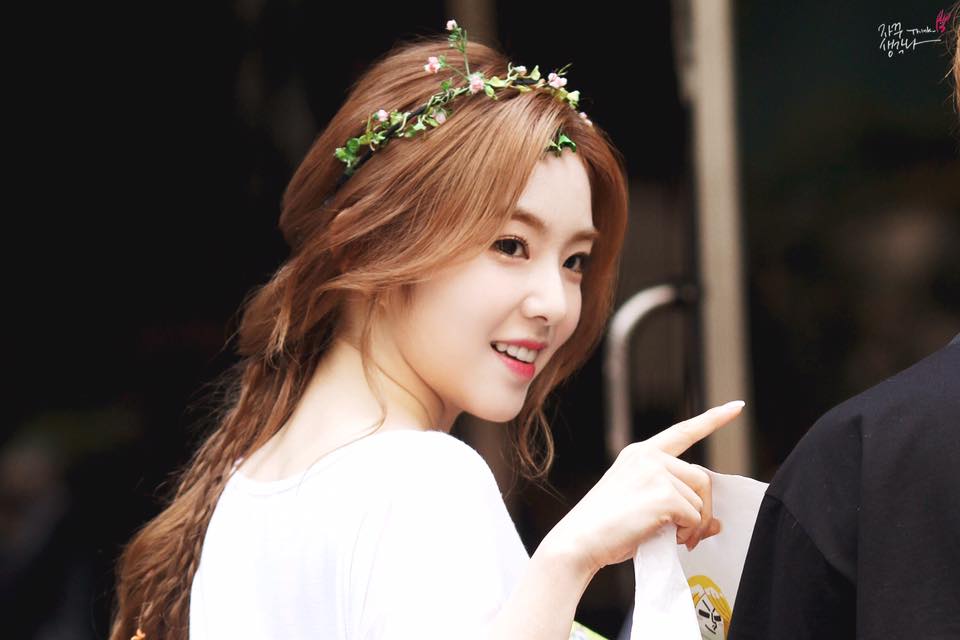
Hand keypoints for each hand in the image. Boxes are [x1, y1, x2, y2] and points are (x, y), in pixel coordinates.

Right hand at [546, 401, 744, 572]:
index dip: (712, 419)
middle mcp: (648, 456)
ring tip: (674, 538)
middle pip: (701, 479)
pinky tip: (667, 538)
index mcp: (640, 454)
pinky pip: (694, 516)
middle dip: (702, 509)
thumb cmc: (606, 528)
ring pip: (699, 500)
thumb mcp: (642, 508)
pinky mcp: (663, 494)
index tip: (735, 407)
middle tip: (690, 536)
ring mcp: (656, 473)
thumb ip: (677, 507)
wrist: (579, 541)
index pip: (682, 432)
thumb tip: (716, 524)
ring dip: (694, 524)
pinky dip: (687, 533)